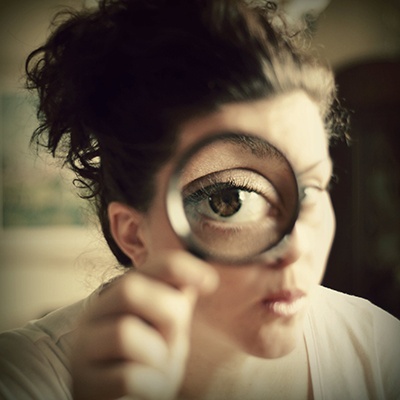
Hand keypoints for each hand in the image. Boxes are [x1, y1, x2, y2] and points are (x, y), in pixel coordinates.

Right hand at [70, 251, 218, 399]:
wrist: (111, 394)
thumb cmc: (144, 356)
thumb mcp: (162, 325)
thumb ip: (174, 300)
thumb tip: (201, 277)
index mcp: (120, 293)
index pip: (150, 266)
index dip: (182, 267)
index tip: (210, 283)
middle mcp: (97, 313)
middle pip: (129, 289)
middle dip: (167, 316)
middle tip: (172, 341)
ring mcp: (85, 346)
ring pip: (124, 332)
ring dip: (157, 355)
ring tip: (159, 367)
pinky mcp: (85, 382)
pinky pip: (127, 376)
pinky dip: (151, 385)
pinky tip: (150, 388)